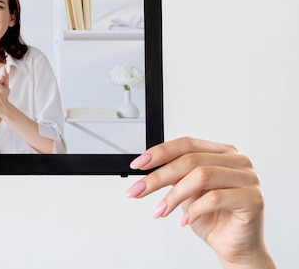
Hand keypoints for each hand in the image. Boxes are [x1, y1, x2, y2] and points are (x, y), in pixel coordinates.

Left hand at [126, 137, 274, 268]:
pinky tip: (186, 219)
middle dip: (158, 176)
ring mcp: (248, 178)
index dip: (160, 152)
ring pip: (201, 176)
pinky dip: (195, 209)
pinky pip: (216, 198)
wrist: (234, 246)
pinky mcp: (253, 198)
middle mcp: (237, 161)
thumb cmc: (212, 218)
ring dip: (174, 195)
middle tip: (138, 190)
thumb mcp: (187, 192)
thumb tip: (146, 167)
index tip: (138, 164)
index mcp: (222, 153)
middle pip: (190, 160)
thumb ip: (174, 175)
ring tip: (161, 210)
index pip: (187, 144)